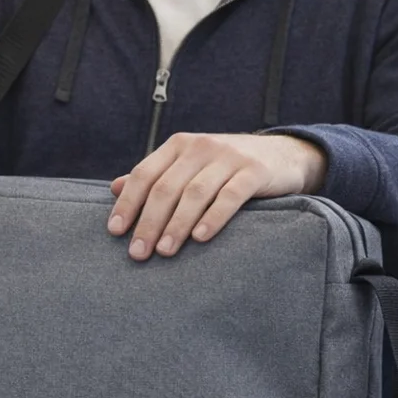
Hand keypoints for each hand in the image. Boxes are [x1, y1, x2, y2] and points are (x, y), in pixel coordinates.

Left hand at [108, 133, 326, 260]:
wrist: (283, 154)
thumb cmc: (225, 167)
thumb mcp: (189, 165)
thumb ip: (155, 175)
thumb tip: (114, 188)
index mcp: (178, 145)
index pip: (144, 174)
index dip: (128, 203)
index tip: (115, 231)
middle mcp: (200, 147)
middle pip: (166, 187)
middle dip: (149, 222)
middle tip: (138, 253)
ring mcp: (229, 157)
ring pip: (195, 193)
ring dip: (177, 225)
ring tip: (165, 251)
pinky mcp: (255, 171)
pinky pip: (231, 196)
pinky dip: (213, 217)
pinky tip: (201, 238)